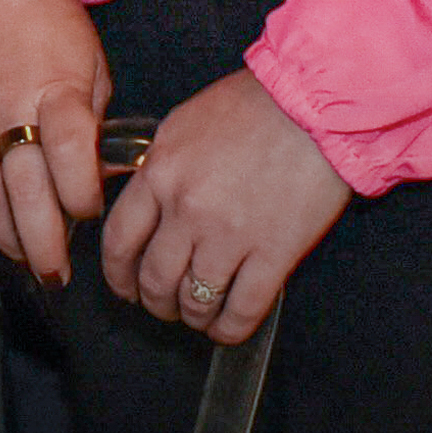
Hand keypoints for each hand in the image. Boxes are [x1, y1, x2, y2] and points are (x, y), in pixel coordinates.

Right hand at [0, 0, 112, 288]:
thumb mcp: (93, 69)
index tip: (90, 212)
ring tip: (27, 261)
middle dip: (42, 244)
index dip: (81, 195)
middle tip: (57, 275)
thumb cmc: (52, 26)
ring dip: (6, 239)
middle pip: (22, 191)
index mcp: (57, 91)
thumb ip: (96, 129)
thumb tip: (101, 183)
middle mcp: (9, 108)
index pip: (68, 154)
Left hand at [99, 71, 354, 344]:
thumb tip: (146, 199)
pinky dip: (229, 329)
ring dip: (192, 316)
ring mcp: (229, 235)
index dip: (118, 275)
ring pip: (194, 301)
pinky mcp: (273, 253)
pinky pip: (242, 309)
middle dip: (155, 302)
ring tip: (198, 315)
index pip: (120, 241)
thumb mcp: (182, 124)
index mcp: (159, 173)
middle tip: (164, 306)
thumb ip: (159, 167)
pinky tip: (227, 328)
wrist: (313, 103)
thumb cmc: (252, 104)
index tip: (125, 288)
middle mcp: (186, 210)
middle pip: (154, 279)